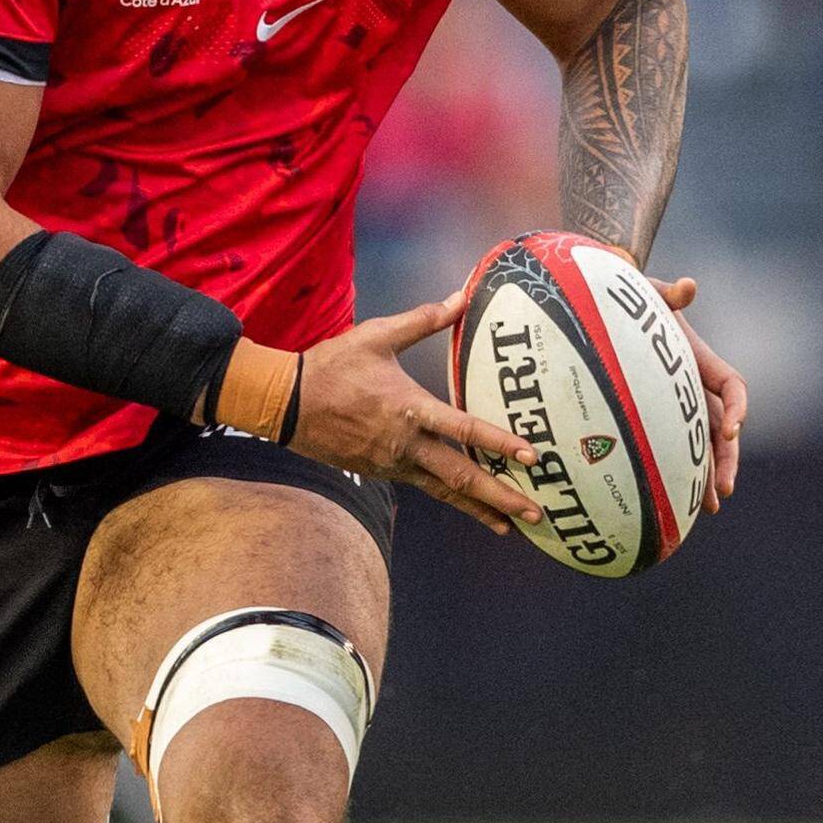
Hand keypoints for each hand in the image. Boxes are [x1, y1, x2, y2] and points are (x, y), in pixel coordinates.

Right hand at [260, 298, 542, 535]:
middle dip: (500, 498)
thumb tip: (461, 296)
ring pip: (443, 491)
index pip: (465, 430)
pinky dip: (449, 498)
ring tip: (509, 526)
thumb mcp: (378, 336)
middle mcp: (406, 445)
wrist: (286, 404)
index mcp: (410, 409)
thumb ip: (423, 319)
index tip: (531, 457)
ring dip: (479, 509)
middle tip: (535, 514)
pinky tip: (467, 504)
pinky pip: (423, 487)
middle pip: (461, 478)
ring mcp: (393, 464)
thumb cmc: (333, 366)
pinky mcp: (380, 472)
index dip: (500, 443)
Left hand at [647, 272, 744, 510]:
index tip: (730, 429)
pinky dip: (684, 471)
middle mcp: (697, 384)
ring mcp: (680, 403)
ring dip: (711, 473)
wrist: (608, 310)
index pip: (733, 385)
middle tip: (724, 488)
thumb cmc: (629, 300)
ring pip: (704, 444)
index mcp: (701, 359)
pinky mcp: (659, 416)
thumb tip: (688, 286)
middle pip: (724, 426)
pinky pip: (679, 446)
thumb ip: (666, 293)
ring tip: (710, 504)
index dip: (738, 407)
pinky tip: (681, 500)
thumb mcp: (646, 294)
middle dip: (728, 458)